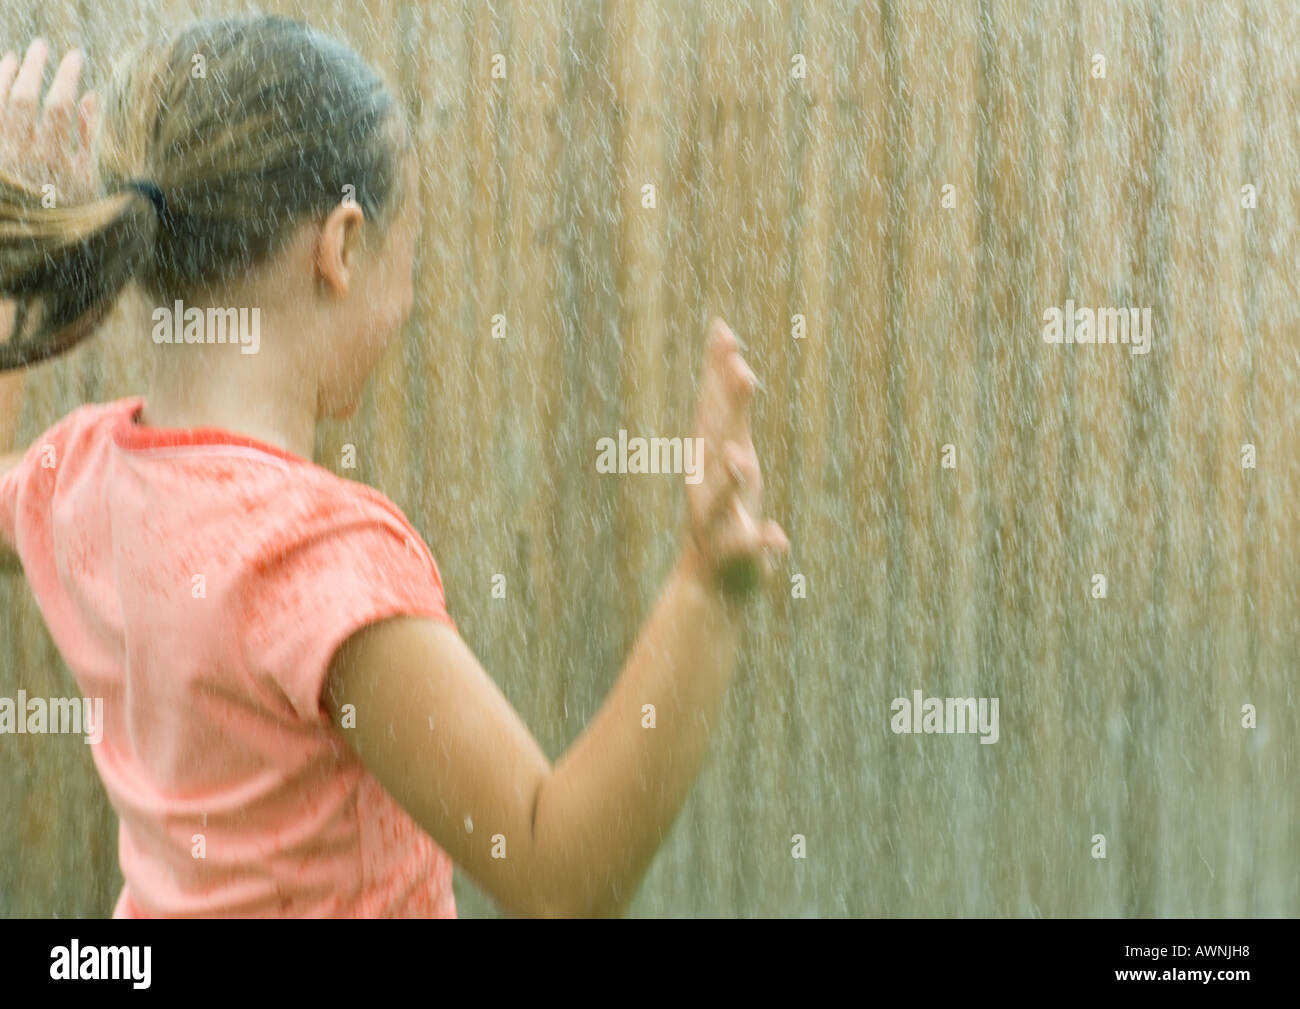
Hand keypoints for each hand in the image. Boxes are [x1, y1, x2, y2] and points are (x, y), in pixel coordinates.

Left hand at [0, 39, 99, 205]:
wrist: (35, 243)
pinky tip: (2, 77)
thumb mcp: (88, 181)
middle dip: (35, 68)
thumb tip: (92, 97)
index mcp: (53, 161)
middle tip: (43, 46)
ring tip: (16, 58)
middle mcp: (22, 155)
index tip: (75, 56)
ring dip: (7, 77)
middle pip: (25, 100)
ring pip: (0, 105)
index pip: (58, 108)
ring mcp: (4, 155)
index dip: (66, 78)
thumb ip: (90, 139)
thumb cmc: (71, 212)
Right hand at [681, 317, 788, 598]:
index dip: (716, 369)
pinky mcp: (734, 553)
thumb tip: (734, 357)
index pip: (713, 404)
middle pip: (718, 437)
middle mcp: (707, 480)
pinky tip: (776, 539)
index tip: (723, 330)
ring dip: (728, 478)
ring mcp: (717, 518)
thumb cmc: (725, 510)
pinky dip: (760, 543)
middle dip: (727, 408)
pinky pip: (747, 548)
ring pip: (721, 496)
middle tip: (743, 371)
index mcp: (711, 454)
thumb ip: (731, 411)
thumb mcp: (732, 456)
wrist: (711, 582)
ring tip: (738, 458)